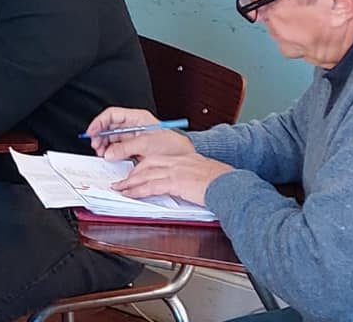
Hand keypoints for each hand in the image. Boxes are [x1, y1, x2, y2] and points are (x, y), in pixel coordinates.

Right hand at [87, 106, 195, 160]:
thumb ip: (125, 148)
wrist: (184, 158)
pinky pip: (117, 148)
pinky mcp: (134, 148)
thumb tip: (108, 152)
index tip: (92, 132)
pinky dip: (111, 152)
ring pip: (111, 138)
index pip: (112, 115)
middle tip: (96, 145)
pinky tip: (110, 157)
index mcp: (137, 118)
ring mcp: (133, 137)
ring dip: (104, 145)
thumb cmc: (172, 146)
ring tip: (103, 153)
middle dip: (100, 135)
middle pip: (109, 126)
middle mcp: (133, 126)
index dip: (99, 122)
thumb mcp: (147, 145)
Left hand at [111, 152, 233, 205]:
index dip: (143, 165)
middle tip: (122, 181)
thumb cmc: (224, 182)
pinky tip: (130, 194)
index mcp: (185, 158)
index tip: (135, 171)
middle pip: (147, 164)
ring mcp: (176, 171)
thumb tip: (188, 186)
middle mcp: (178, 162)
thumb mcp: (207, 174)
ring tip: (119, 189)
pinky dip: (138, 191)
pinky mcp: (176, 182)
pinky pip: (151, 186)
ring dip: (130, 183)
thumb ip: (193, 177)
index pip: (158, 158)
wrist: (232, 185)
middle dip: (132, 173)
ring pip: (145, 174)